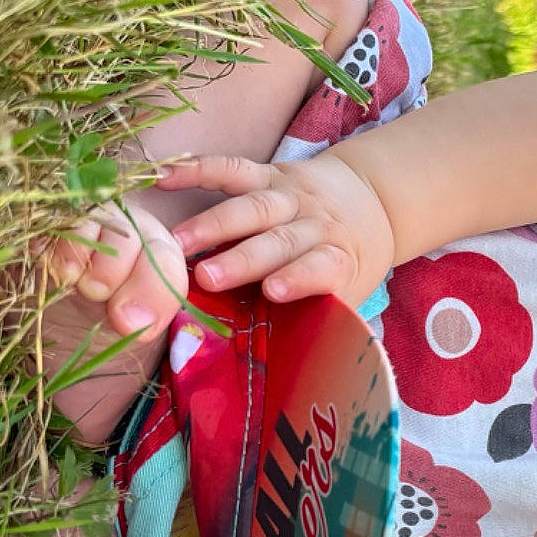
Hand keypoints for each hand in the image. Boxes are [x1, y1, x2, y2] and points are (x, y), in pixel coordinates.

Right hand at [155, 152, 394, 308]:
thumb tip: (288, 368)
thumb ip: (318, 319)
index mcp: (338, 258)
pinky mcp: (268, 174)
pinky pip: (232, 168)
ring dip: (213, 224)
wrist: (372, 200)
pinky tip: (164, 178)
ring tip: (178, 244)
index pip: (322, 266)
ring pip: (252, 208)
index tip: (272, 291)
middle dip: (242, 258)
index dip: (300, 277)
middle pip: (278, 241)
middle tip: (206, 278)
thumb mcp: (347, 292)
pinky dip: (198, 169)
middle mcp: (313, 225)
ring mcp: (289, 196)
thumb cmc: (347, 261)